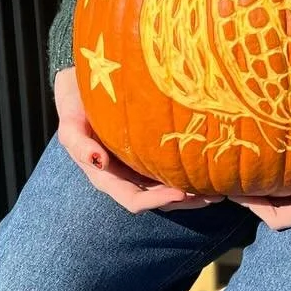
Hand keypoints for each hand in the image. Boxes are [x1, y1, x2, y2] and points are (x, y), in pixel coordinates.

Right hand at [54, 68, 216, 213]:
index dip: (158, 200)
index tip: (182, 193)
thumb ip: (79, 144)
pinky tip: (209, 173)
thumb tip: (98, 162)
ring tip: (219, 191)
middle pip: (157, 201)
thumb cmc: (76, 105)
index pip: (135, 200)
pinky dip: (188, 177)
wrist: (81, 88)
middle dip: (184, 202)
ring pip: (168, 190)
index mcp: (106, 177)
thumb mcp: (71, 124)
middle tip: (213, 197)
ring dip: (192, 195)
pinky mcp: (148, 156)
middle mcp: (124, 178)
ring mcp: (137, 169)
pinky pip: (169, 172)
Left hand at [230, 133, 290, 230]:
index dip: (252, 207)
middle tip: (229, 169)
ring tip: (246, 154)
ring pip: (289, 185)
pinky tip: (279, 139)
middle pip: (279, 203)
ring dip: (268, 176)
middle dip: (253, 192)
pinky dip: (286, 160)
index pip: (278, 217)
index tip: (229, 188)